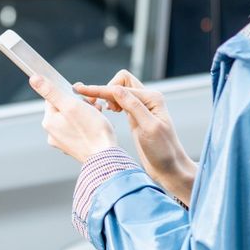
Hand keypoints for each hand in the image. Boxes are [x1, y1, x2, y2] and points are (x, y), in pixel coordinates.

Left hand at [29, 75, 118, 163]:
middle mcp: (52, 133)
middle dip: (80, 103)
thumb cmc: (91, 130)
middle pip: (64, 107)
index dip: (69, 93)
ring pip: (73, 118)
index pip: (54, 97)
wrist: (106, 156)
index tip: (82, 96)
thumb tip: (34, 78)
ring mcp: (63, 142)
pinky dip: (87, 124)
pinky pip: (78, 129)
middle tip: (94, 105)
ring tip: (97, 115)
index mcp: (49, 121)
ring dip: (86, 112)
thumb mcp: (71, 105)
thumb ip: (51, 91)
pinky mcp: (74, 147)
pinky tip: (97, 125)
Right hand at [73, 70, 195, 204]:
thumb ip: (133, 107)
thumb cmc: (163, 151)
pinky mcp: (135, 116)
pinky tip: (108, 112)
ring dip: (107, 96)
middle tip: (97, 105)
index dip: (101, 89)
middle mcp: (147, 99)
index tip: (80, 90)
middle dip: (105, 89)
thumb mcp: (148, 128)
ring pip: (119, 91)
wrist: (169, 168)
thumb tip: (115, 89)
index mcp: (152, 98)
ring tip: (102, 109)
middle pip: (120, 82)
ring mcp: (141, 107)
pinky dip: (111, 103)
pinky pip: (120, 102)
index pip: (121, 88)